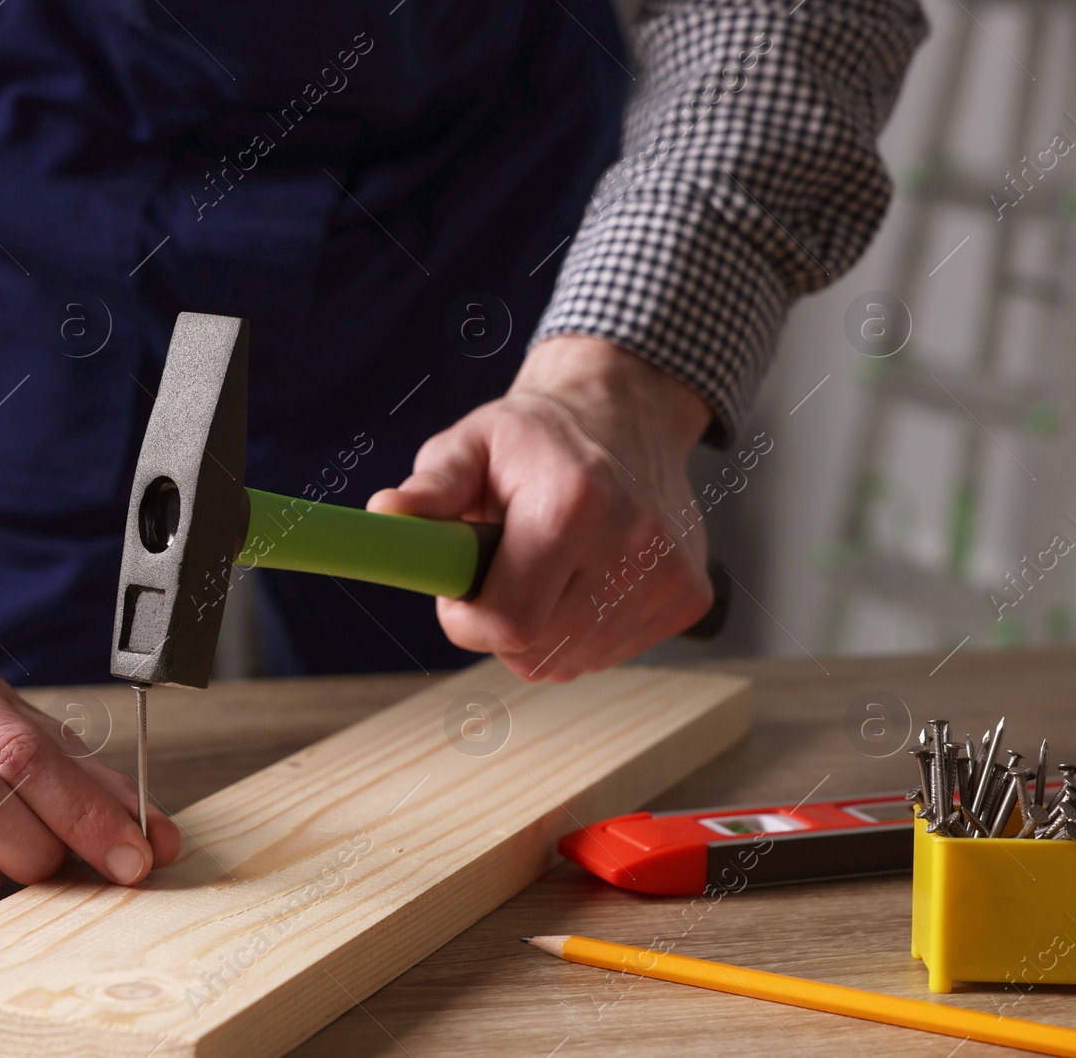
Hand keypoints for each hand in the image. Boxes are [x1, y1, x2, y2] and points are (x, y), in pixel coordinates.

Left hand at [368, 334, 713, 681]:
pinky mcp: (688, 599)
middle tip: (500, 569)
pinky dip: (580, 631)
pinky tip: (583, 577)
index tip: (458, 590)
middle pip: (535, 651)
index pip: (508, 622)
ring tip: (546, 565)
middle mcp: (632, 544)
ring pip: (568, 661)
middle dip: (500, 623)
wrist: (625, 414)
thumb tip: (386, 512)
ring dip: (540, 630)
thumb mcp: (470, 444)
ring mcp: (667, 576)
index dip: (467, 620)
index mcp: (572, 504)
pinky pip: (605, 655)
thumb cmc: (536, 437)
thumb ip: (430, 489)